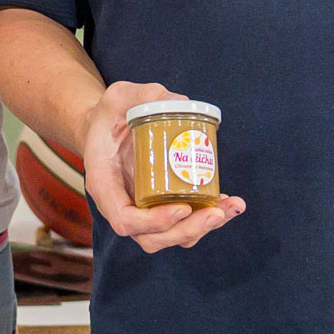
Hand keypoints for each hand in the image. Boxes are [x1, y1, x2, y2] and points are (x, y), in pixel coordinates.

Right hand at [78, 80, 243, 252]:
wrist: (106, 127)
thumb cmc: (110, 114)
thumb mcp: (119, 97)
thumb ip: (144, 95)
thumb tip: (180, 103)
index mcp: (104, 184)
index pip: (124, 219)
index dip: (154, 222)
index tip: (183, 208)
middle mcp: (122, 205)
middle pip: (151, 238)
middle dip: (188, 230)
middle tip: (217, 213)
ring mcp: (141, 210)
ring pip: (170, 236)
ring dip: (203, 228)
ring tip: (230, 208)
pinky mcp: (160, 206)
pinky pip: (182, 223)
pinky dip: (206, 219)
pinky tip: (228, 203)